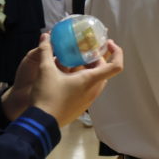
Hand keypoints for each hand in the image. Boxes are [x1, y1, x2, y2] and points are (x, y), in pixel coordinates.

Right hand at [3, 35, 123, 126]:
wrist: (42, 122)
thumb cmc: (47, 96)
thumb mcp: (45, 70)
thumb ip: (46, 50)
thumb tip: (45, 36)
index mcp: (90, 80)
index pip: (115, 66)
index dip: (117, 52)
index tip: (107, 43)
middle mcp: (94, 90)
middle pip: (105, 70)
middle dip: (98, 58)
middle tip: (85, 50)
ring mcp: (89, 100)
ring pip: (97, 80)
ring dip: (91, 69)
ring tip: (75, 62)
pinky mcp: (82, 106)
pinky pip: (90, 89)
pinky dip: (85, 79)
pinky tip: (68, 77)